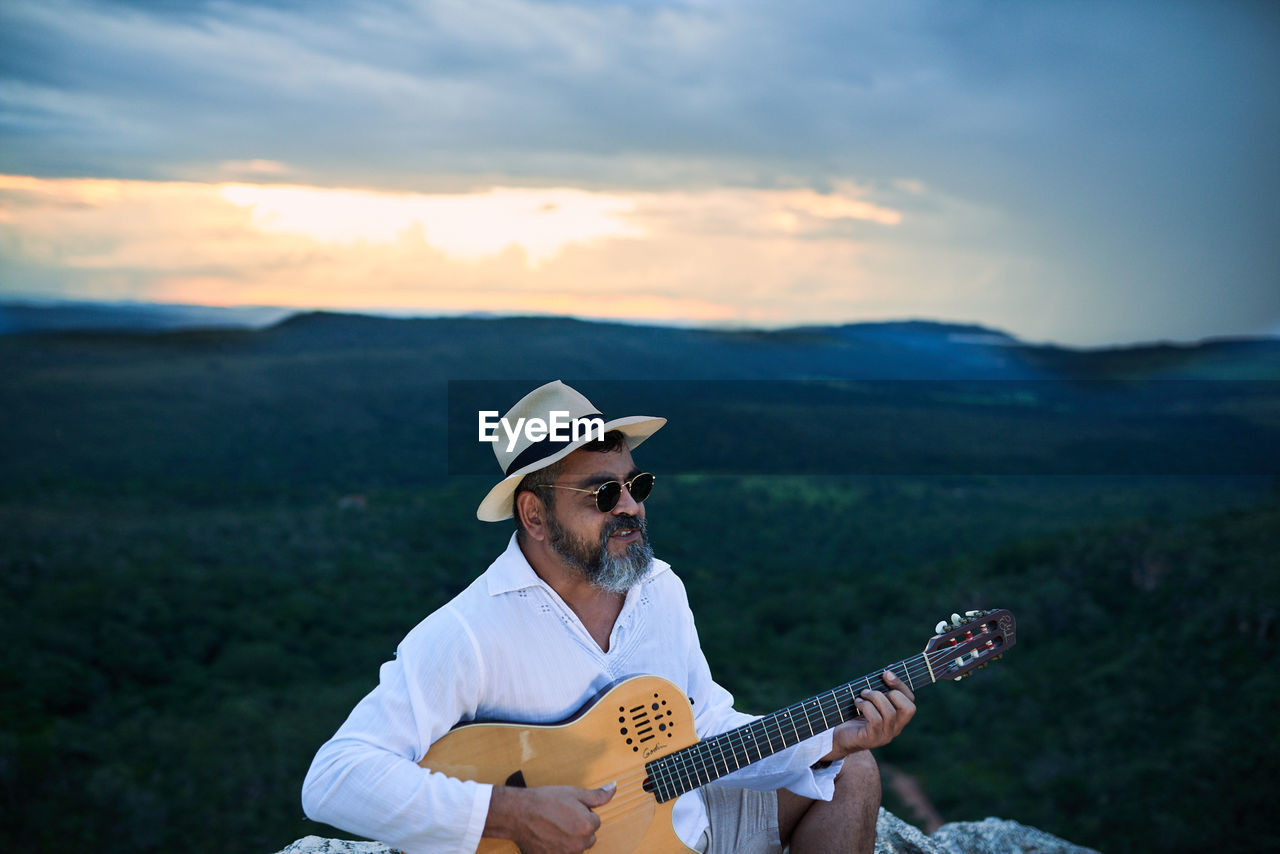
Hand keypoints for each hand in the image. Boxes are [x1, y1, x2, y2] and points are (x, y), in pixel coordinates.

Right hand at [486, 782, 615, 852]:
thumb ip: (597, 795)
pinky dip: (558, 847)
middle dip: (579, 828)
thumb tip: (613, 788)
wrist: (519, 813)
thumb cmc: (545, 800)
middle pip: (588, 836)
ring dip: (570, 839)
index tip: (569, 808)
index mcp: (587, 826)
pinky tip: (549, 837)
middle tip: (562, 817)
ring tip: (554, 827)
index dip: (583, 813)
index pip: (595, 821)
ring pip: (576, 847)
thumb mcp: (574, 793)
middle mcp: (579, 844)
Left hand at [827, 670, 915, 758]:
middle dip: (892, 692)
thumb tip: (888, 672)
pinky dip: (866, 707)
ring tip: (862, 694)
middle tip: (872, 689)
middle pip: (909, 708)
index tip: (886, 673)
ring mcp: (885, 735)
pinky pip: (876, 720)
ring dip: (875, 697)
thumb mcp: (869, 701)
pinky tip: (857, 703)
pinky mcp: (872, 739)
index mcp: (897, 718)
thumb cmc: (853, 715)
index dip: (901, 685)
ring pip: (890, 713)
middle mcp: (895, 728)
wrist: (837, 736)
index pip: (910, 701)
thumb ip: (879, 690)